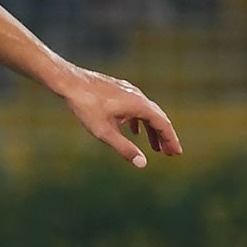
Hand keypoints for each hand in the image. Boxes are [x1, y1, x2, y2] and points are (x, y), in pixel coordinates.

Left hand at [59, 65, 182, 167]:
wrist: (70, 82)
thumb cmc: (86, 107)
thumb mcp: (104, 132)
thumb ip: (124, 148)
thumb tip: (143, 164)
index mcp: (140, 105)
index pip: (163, 124)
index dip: (170, 140)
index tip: (176, 153)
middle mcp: (138, 96)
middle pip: (158, 118)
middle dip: (164, 137)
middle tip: (169, 153)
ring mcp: (129, 92)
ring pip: (146, 113)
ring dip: (151, 130)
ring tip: (154, 147)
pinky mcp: (119, 91)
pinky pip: (134, 108)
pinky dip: (139, 122)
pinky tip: (134, 131)